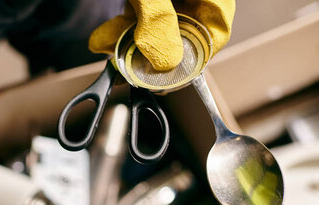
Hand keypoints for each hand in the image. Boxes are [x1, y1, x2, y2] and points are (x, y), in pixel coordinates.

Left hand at [88, 0, 234, 70]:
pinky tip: (103, 37)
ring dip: (129, 39)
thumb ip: (157, 21)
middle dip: (150, 51)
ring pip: (157, 23)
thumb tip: (165, 62)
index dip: (192, 57)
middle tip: (127, 65)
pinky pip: (141, 12)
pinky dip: (123, 24)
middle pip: (183, 29)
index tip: (165, 76)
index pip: (215, 30)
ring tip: (105, 46)